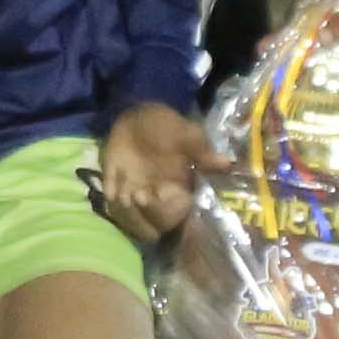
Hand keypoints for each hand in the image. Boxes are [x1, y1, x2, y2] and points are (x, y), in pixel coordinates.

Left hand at [96, 99, 205, 241]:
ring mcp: (133, 191)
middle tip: (139, 196)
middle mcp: (155, 195)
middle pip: (152, 224)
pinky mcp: (114, 183)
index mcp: (176, 187)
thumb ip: (202, 151)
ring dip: (126, 212)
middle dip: (144, 216)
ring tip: (125, 196)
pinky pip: (111, 201)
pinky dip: (110, 199)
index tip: (162, 194)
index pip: (176, 212)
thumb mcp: (186, 135)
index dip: (168, 210)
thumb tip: (227, 164)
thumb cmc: (166, 125)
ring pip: (130, 217)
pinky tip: (112, 191)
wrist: (138, 114)